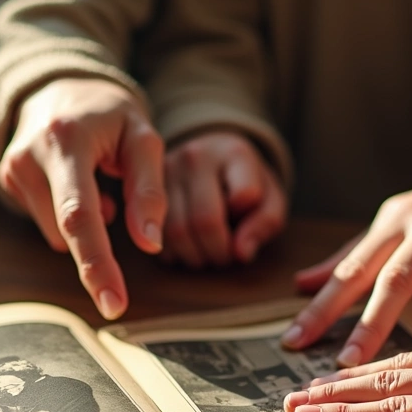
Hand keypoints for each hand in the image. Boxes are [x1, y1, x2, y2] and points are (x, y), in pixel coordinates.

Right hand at [0, 78, 166, 319]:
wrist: (61, 84)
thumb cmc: (110, 115)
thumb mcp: (142, 139)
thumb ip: (148, 190)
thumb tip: (149, 244)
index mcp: (66, 139)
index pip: (80, 213)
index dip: (97, 263)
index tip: (113, 303)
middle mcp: (30, 155)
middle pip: (63, 230)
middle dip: (93, 268)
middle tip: (115, 301)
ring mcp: (13, 167)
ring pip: (57, 232)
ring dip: (86, 225)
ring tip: (99, 184)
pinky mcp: (7, 178)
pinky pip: (46, 221)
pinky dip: (68, 216)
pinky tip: (77, 185)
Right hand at [162, 130, 286, 266]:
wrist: (212, 161)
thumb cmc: (245, 185)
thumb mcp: (270, 200)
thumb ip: (265, 223)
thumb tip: (241, 254)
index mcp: (234, 153)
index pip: (245, 196)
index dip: (249, 227)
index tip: (246, 232)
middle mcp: (195, 157)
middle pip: (206, 221)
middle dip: (219, 253)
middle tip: (226, 258)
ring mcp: (165, 171)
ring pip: (176, 232)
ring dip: (195, 257)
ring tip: (207, 255)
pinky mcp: (141, 189)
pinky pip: (155, 235)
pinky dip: (173, 253)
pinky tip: (187, 248)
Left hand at [282, 157, 411, 365]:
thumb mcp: (393, 225)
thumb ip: (351, 256)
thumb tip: (301, 284)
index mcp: (396, 218)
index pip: (353, 267)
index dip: (322, 305)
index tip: (295, 340)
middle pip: (397, 278)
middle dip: (370, 324)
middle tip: (347, 364)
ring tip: (409, 371)